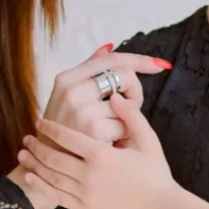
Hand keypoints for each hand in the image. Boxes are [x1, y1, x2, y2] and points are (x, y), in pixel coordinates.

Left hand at [18, 94, 174, 208]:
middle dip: (37, 146)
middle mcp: (89, 174)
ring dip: (34, 164)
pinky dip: (41, 186)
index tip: (40, 122)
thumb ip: (130, 116)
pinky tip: (31, 178)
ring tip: (23, 154)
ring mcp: (85, 193)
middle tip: (26, 138)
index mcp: (102, 155)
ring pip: (51, 177)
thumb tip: (115, 95)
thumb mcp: (147, 140)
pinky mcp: (85, 208)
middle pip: (53, 157)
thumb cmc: (155, 172)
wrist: (160, 208)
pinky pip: (57, 196)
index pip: (67, 137)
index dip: (50, 129)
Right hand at [43, 44, 171, 144]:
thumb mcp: (68, 96)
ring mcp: (82, 110)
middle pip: (125, 75)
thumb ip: (89, 70)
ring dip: (127, 117)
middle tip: (123, 110)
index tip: (161, 65)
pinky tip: (110, 141)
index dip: (139, 60)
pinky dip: (123, 135)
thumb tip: (109, 46)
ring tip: (110, 129)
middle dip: (134, 92)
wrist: (48, 163)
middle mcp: (72, 91)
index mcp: (66, 78)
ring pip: (128, 103)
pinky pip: (126, 125)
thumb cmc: (64, 128)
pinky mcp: (94, 130)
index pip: (111, 59)